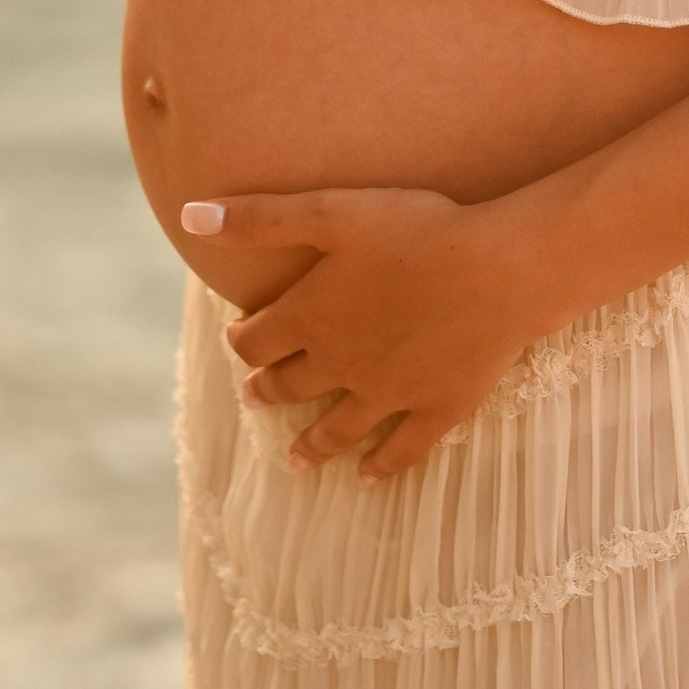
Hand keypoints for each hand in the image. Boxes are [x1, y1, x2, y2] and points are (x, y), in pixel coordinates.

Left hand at [183, 186, 549, 478]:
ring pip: (337, 429)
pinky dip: (380, 468)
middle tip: (256, 395)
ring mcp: (389, 395)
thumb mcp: (332, 210)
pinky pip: (400, 450)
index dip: (243, 339)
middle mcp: (342, 365)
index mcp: (312, 318)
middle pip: (291, 386)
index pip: (257, 341)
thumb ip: (259, 217)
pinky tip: (366, 479)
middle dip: (269, 389)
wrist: (499, 270)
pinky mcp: (435, 410)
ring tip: (294, 461)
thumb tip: (189, 215)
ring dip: (311, 446)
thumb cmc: (418, 229)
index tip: (238, 337)